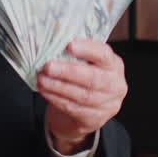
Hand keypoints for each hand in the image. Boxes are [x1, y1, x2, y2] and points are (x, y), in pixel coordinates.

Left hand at [37, 38, 126, 155]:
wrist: (87, 112)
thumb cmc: (84, 79)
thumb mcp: (86, 64)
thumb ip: (75, 53)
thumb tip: (52, 36)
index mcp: (114, 65)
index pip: (104, 55)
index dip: (88, 49)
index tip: (70, 45)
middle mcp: (115, 85)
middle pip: (93, 78)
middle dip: (68, 71)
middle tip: (48, 66)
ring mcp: (108, 105)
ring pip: (82, 95)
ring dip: (58, 87)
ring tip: (42, 79)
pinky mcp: (95, 119)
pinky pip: (74, 108)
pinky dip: (57, 99)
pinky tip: (45, 91)